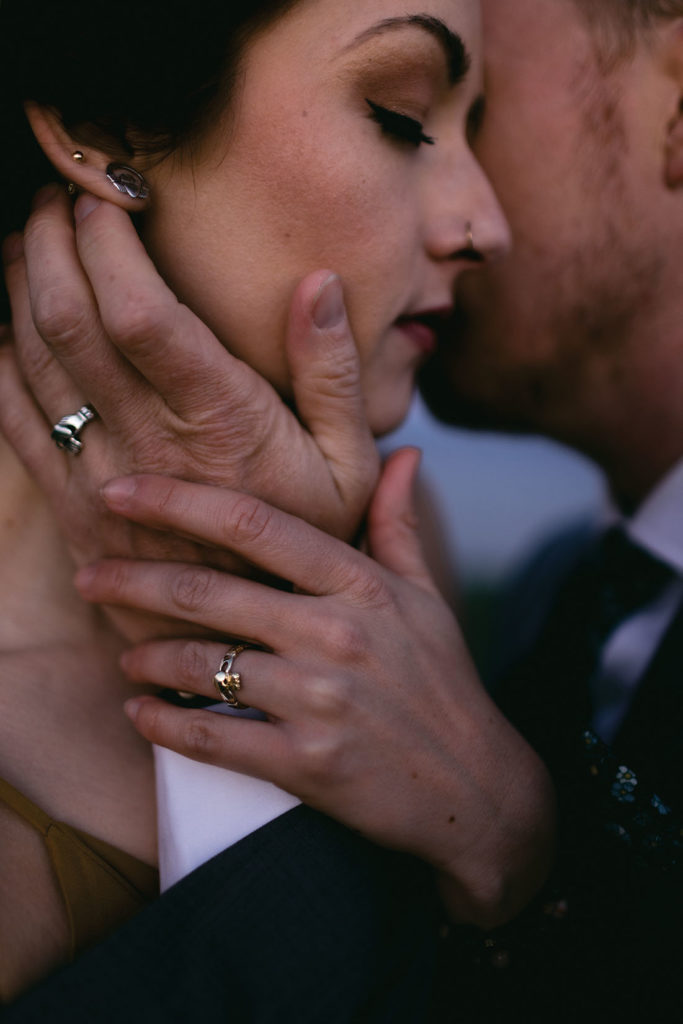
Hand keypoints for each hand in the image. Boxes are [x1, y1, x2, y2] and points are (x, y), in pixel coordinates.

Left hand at [0, 189, 378, 634]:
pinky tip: (7, 322)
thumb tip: (319, 283)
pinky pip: (12, 417)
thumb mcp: (349, 463)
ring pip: (31, 359)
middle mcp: (148, 440)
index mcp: (220, 419)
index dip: (108, 244)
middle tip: (52, 197)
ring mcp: (100, 473)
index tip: (104, 196)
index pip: (141, 312)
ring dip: (18, 288)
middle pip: (69, 320)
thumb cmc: (304, 545)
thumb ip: (334, 373)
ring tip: (26, 241)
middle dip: (48, 243)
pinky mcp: (70, 503)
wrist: (243, 638)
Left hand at [74, 451, 556, 926]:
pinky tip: (142, 713)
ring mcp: (321, 699)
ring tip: (126, 656)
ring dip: (147, 658)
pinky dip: (164, 725)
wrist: (475, 789)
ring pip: (202, 664)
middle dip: (133, 580)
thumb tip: (403, 453)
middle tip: (91, 575)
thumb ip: (401, 523)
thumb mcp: (428, 597)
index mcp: (362, 585)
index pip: (255, 524)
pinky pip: (212, 737)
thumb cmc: (443, 684)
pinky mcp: (308, 764)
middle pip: (208, 591)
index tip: (123, 491)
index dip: (177, 501)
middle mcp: (337, 633)